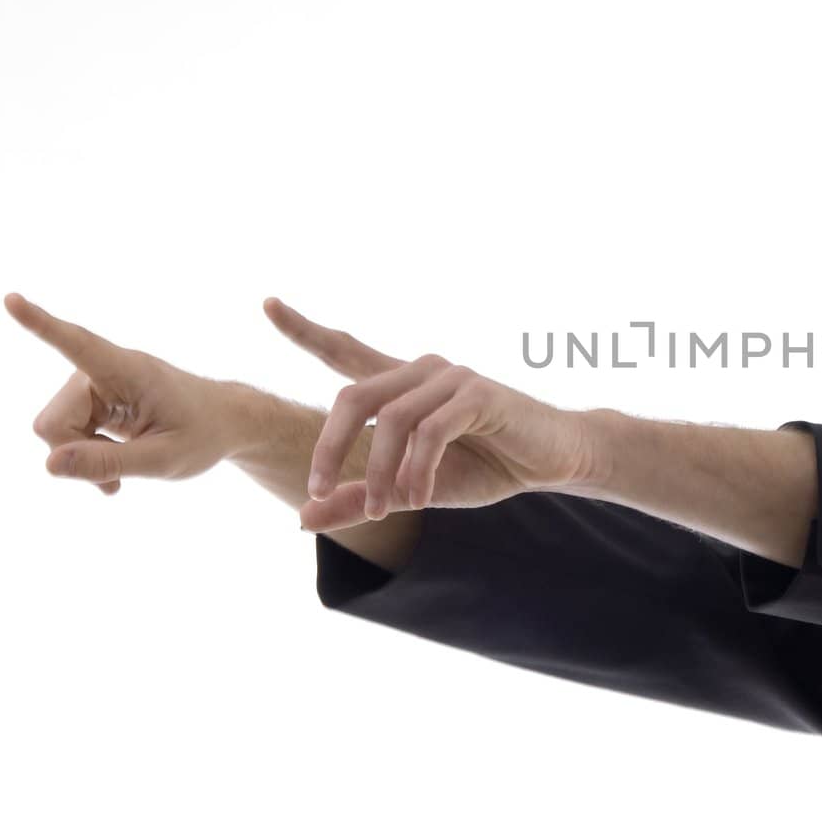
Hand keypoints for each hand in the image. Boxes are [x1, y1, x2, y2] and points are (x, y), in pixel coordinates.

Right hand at [6, 293, 244, 490]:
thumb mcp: (164, 459)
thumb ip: (108, 462)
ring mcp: (95, 387)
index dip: (41, 324)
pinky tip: (111, 476)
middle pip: (53, 420)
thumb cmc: (204, 435)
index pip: (78, 344)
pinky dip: (85, 457)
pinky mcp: (93, 402)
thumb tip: (49, 465)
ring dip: (82, 458)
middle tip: (113, 482)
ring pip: (56, 431)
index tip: (11, 299)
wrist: (225, 424)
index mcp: (129, 371)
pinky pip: (67, 437)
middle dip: (73, 453)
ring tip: (119, 477)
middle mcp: (104, 372)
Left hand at [262, 297, 595, 532]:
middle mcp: (423, 370)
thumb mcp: (413, 491)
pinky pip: (430, 432)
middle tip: (315, 491)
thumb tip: (299, 518)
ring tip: (381, 508)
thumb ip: (359, 498)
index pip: (346, 350)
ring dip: (377, 473)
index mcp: (403, 385)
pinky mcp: (479, 395)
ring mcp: (452, 378)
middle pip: (352, 396)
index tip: (266, 304)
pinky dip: (417, 469)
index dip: (305, 330)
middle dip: (327, 447)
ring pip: (390, 421)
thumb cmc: (488, 466)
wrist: (555, 461)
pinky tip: (418, 495)